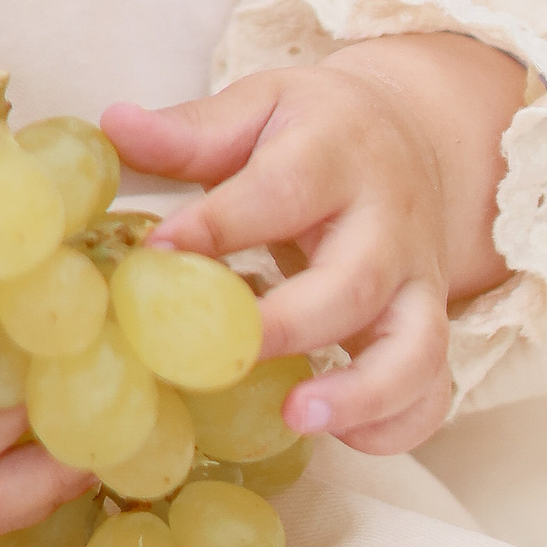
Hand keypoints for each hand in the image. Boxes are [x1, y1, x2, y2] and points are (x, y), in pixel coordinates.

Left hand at [105, 35, 521, 454]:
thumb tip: (113, 126)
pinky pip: (433, 387)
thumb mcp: (259, 107)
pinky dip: (398, 422)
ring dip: (362, 390)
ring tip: (296, 416)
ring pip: (415, 344)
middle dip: (290, 324)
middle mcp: (387, 223)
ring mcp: (417, 280)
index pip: (283, 191)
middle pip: (355, 279)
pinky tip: (343, 440)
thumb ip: (191, 131)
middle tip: (224, 356)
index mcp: (336, 155)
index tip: (156, 256)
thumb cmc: (314, 129)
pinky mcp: (429, 324)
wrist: (415, 133)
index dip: (220, 225)